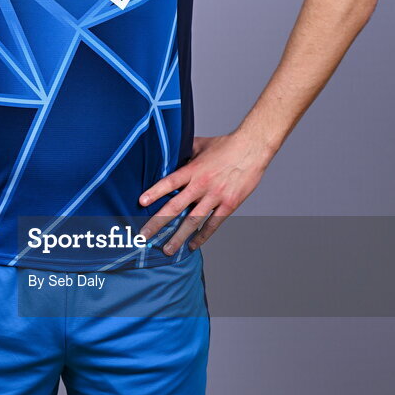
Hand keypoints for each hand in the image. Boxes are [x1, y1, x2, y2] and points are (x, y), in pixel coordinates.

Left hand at [138, 131, 271, 252]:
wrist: (252, 148)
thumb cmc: (226, 145)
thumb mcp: (200, 144)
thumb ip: (184, 152)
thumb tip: (170, 154)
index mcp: (193, 169)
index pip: (169, 182)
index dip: (155, 192)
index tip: (141, 202)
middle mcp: (202, 185)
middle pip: (175, 207)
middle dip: (158, 223)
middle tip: (144, 236)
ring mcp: (215, 196)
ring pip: (193, 221)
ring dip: (178, 236)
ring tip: (167, 250)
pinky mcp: (229, 204)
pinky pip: (213, 224)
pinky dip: (202, 236)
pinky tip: (192, 245)